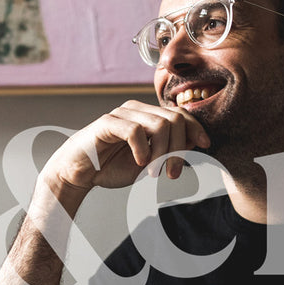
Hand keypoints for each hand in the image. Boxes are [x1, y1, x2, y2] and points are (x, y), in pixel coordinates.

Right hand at [44, 101, 209, 193]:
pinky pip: (134, 131)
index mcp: (148, 116)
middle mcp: (137, 110)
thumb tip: (194, 144)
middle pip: (174, 119)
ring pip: (159, 125)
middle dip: (179, 148)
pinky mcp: (107, 123)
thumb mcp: (148, 162)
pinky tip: (141, 164)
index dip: (196, 128)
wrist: (78, 172)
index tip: (205, 146)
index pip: (180, 113)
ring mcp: (122, 114)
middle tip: (172, 174)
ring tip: (155, 173)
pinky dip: (143, 150)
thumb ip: (169, 151)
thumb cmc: (111, 166)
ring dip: (163, 153)